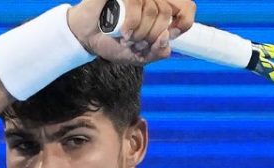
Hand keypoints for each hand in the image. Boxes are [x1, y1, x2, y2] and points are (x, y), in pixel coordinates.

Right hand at [68, 0, 195, 64]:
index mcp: (159, 9)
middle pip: (167, 12)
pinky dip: (131, 23)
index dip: (184, 21)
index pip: (187, 7)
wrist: (86, 38)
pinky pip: (136, 2)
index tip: (168, 35)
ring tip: (126, 39)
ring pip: (153, 9)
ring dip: (140, 32)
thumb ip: (158, 51)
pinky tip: (123, 33)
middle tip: (137, 43)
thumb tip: (166, 38)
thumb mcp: (140, 56)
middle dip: (152, 35)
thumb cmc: (113, 42)